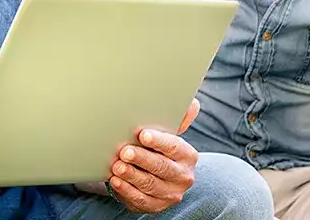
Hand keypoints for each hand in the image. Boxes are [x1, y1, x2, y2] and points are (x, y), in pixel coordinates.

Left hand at [107, 98, 200, 212]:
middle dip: (142, 159)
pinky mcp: (155, 206)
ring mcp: (170, 193)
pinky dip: (126, 190)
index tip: (143, 134)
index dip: (159, 141)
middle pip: (162, 167)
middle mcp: (183, 176)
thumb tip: (193, 103)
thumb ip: (178, 119)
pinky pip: (140, 200)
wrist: (154, 175)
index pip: (175, 147)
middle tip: (125, 151)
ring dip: (132, 175)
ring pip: (150, 185)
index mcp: (187, 156)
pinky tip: (116, 181)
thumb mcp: (168, 134)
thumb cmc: (158, 150)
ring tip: (117, 166)